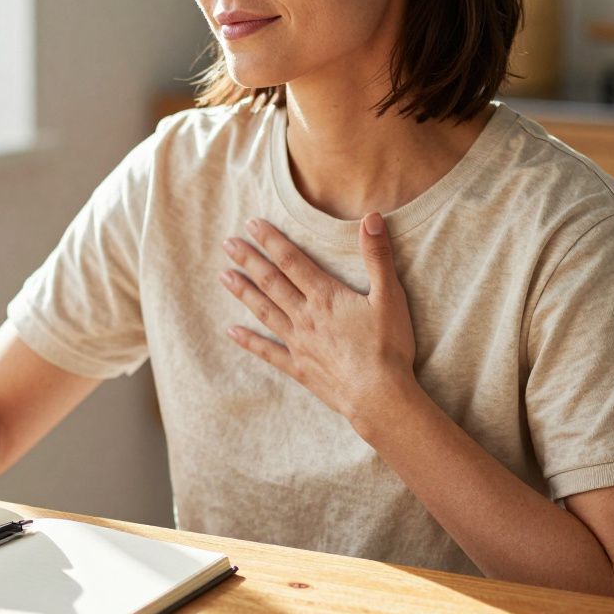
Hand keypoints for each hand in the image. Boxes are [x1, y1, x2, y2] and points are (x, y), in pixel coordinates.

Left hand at [218, 215, 416, 435]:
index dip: (271, 240)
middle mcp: (305, 316)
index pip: (292, 261)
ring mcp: (298, 343)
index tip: (251, 224)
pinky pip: (268, 351)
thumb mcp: (390, 296)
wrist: (379, 396)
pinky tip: (231, 332)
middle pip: (271, 282)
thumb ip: (377, 256)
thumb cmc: (388, 347)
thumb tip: (372, 217)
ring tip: (223, 277)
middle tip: (227, 243)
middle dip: (249, 260)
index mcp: (326, 296)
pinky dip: (249, 341)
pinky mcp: (298, 367)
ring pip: (264, 311)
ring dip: (243, 293)